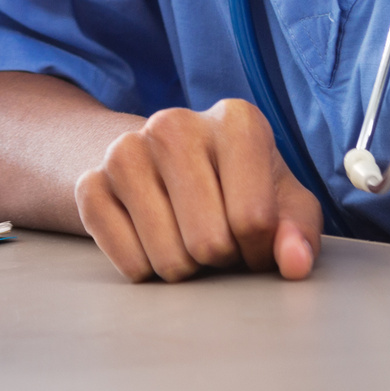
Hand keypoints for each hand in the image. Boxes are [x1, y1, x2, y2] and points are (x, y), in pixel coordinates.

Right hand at [74, 98, 322, 282]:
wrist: (168, 167)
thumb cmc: (240, 188)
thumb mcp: (284, 203)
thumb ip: (299, 232)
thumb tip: (294, 262)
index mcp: (236, 120)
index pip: (254, 219)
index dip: (260, 250)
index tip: (254, 240)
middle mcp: (174, 124)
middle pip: (209, 242)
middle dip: (220, 259)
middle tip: (218, 240)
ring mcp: (125, 150)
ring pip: (167, 258)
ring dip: (184, 268)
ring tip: (187, 238)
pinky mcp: (90, 182)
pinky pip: (126, 261)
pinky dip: (146, 270)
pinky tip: (153, 241)